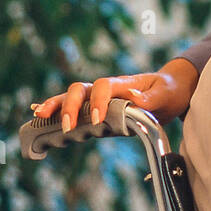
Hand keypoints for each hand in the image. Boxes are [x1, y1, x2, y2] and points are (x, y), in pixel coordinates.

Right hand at [31, 58, 198, 130]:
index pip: (102, 86)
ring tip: (39, 116)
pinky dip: (56, 111)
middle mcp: (106, 89)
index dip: (97, 101)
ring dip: (55, 105)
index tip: (98, 120)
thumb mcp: (166, 94)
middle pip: (80, 90)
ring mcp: (99, 99)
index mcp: (122, 83)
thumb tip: (134, 98)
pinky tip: (39, 117)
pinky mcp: (98, 110)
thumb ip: (150, 98)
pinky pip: (74, 109)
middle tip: (67, 127)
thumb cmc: (169, 91)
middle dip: (69, 106)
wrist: (171, 90)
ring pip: (71, 98)